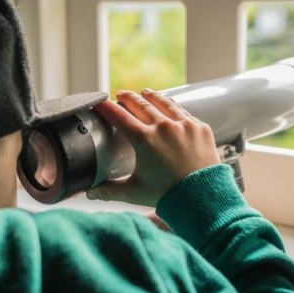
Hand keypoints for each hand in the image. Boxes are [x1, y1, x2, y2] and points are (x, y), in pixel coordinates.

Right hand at [86, 89, 219, 206]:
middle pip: (140, 104)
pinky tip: (168, 105)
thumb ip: (109, 190)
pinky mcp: (200, 127)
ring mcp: (184, 125)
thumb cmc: (169, 196)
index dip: (106, 107)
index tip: (99, 103)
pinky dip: (172, 106)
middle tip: (120, 95)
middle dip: (127, 98)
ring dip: (150, 96)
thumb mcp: (134, 192)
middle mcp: (164, 127)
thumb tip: (89, 192)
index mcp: (144, 140)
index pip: (119, 116)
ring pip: (163, 102)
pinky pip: (183, 110)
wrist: (203, 199)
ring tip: (143, 93)